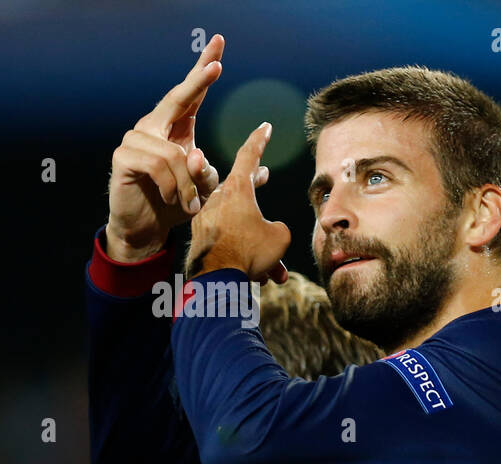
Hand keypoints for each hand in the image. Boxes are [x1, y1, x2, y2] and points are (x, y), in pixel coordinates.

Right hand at [105, 35, 225, 261]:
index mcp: (174, 129)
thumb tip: (263, 171)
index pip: (190, 95)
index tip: (218, 47)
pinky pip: (160, 165)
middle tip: (217, 66)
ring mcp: (135, 139)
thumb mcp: (207, 190)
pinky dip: (174, 187)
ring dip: (190, 183)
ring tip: (191, 203)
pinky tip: (173, 200)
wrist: (145, 228)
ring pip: (176, 152)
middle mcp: (153, 127)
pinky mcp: (124, 157)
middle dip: (198, 82)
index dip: (202, 71)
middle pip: (176, 98)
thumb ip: (227, 176)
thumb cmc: (175, 205)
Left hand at [186, 123, 289, 282]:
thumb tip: (267, 231)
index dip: (259, 140)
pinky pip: (228, 241)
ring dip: (256, 241)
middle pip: (242, 188)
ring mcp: (207, 217)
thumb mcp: (279, 236)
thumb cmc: (249, 251)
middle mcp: (218, 199)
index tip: (264, 126)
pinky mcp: (201, 237)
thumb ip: (275, 227)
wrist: (217, 279)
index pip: (248, 155)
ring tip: (273, 268)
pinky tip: (256, 276)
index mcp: (237, 190)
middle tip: (264, 175)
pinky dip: (242, 255)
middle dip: (256, 184)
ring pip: (239, 224)